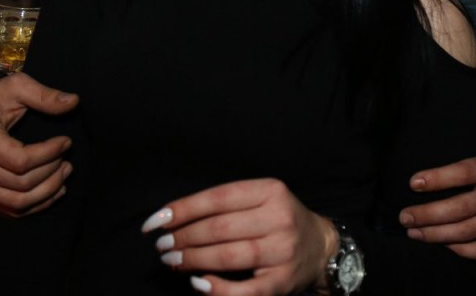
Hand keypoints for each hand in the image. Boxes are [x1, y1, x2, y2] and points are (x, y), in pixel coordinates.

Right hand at [0, 72, 78, 215]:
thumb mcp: (17, 86)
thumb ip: (44, 95)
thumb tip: (73, 102)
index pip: (21, 161)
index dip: (49, 154)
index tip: (66, 141)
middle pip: (21, 184)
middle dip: (52, 173)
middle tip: (67, 159)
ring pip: (17, 202)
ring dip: (47, 191)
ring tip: (65, 173)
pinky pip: (10, 210)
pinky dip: (36, 205)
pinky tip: (54, 190)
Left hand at [143, 178, 336, 295]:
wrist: (320, 248)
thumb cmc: (278, 221)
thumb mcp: (260, 199)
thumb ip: (225, 205)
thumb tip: (174, 221)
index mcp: (271, 191)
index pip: (218, 198)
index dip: (182, 209)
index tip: (155, 222)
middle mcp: (280, 218)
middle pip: (220, 228)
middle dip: (184, 238)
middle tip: (162, 246)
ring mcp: (282, 251)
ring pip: (228, 256)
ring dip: (193, 260)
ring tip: (173, 260)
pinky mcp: (282, 282)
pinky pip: (244, 290)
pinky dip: (217, 288)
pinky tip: (198, 283)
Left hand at [398, 110, 475, 259]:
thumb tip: (461, 97)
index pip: (463, 173)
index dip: (437, 179)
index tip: (413, 182)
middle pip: (460, 209)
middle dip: (427, 215)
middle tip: (403, 216)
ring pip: (467, 233)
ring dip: (437, 236)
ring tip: (413, 232)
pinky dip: (462, 251)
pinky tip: (444, 245)